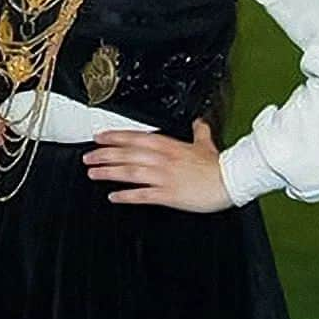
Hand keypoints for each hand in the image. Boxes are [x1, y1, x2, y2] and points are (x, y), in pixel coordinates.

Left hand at [83, 119, 231, 212]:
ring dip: (109, 172)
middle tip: (87, 157)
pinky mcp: (169, 194)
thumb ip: (198, 131)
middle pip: (126, 153)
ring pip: (129, 172)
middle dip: (104, 155)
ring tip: (93, 173)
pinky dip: (126, 195)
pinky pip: (142, 195)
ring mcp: (164, 176)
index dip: (113, 137)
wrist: (231, 180)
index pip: (133, 137)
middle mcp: (161, 158)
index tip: (98, 138)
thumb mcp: (205, 143)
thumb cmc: (217, 164)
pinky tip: (114, 196)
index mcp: (167, 144)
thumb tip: (199, 122)